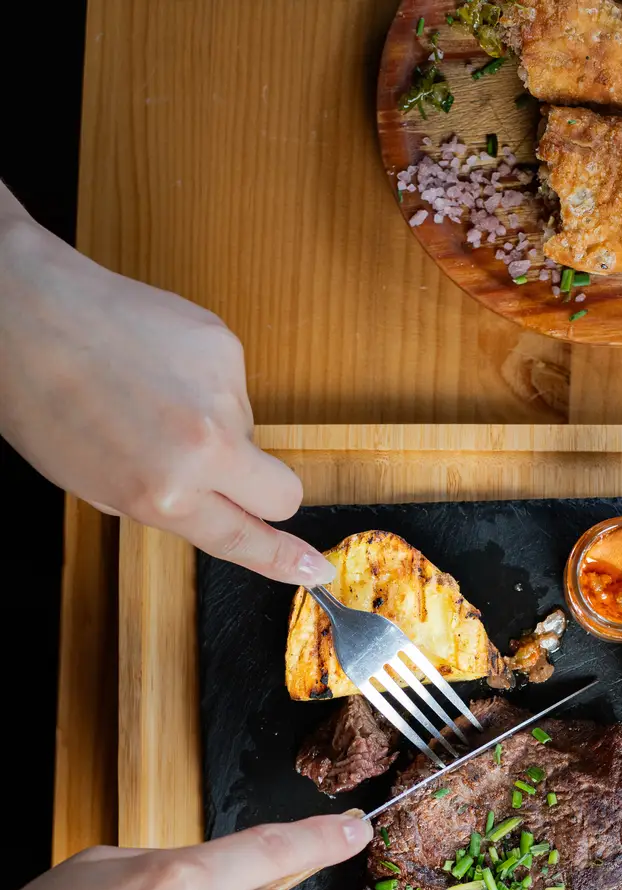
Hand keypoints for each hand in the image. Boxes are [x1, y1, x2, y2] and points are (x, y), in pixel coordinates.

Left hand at [0, 189, 331, 584]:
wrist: (24, 309)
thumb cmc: (39, 398)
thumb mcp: (93, 483)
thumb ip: (161, 504)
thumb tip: (208, 506)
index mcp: (164, 494)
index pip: (246, 539)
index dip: (285, 560)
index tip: (315, 570)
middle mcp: (205, 448)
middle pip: (282, 493)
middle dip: (263, 492)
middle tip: (221, 473)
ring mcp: (222, 393)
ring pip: (248, 431)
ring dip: (214, 424)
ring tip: (150, 395)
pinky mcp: (225, 345)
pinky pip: (231, 384)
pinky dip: (201, 381)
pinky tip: (155, 363)